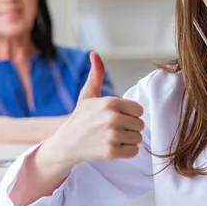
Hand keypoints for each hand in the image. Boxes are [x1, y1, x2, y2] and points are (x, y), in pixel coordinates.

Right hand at [46, 52, 144, 166]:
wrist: (67, 143)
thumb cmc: (81, 118)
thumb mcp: (88, 94)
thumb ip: (96, 74)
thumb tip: (94, 53)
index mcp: (110, 102)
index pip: (139, 110)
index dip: (130, 114)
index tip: (117, 116)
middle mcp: (113, 118)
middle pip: (140, 125)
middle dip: (129, 128)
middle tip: (113, 129)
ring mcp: (112, 135)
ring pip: (138, 138)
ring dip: (128, 140)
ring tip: (112, 138)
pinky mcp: (112, 151)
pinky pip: (134, 151)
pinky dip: (126, 151)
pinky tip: (113, 147)